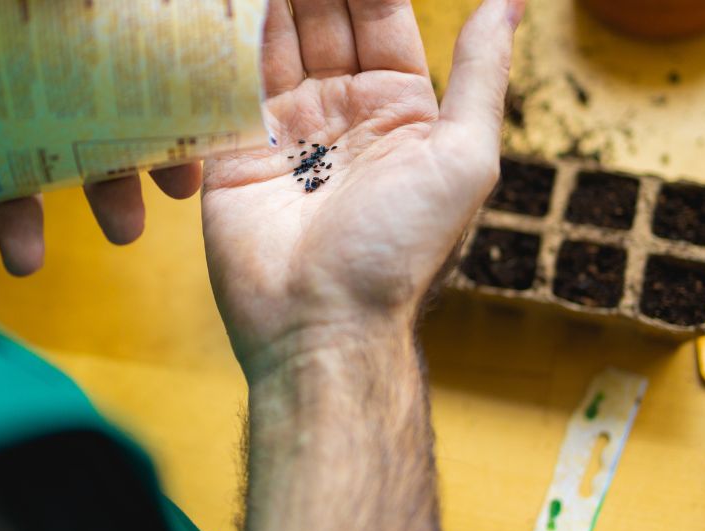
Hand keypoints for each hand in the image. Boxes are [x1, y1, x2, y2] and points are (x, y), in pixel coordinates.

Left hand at [0, 0, 199, 275]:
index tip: (184, 179)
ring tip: (25, 264)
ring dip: (20, 218)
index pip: (125, 77)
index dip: (161, 128)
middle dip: (103, 187)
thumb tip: (94, 7)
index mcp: (50, 20)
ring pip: (3, 159)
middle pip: (76, 127)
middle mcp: (10, 50)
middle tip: (126, 231)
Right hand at [203, 0, 523, 375]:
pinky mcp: (234, 149)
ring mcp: (286, 128)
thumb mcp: (463, 158)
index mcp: (400, 110)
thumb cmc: (402, 249)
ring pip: (272, 40)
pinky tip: (226, 4)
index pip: (379, 17)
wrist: (321, 324)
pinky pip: (227, 81)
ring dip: (269, 1)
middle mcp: (342, 111)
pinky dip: (224, 37)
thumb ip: (480, 74)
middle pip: (322, 19)